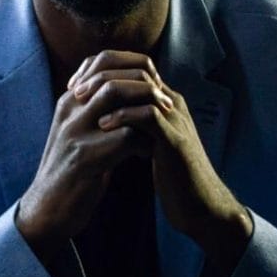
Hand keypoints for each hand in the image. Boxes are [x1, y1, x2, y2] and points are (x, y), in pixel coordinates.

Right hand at [14, 57, 167, 263]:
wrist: (48, 209)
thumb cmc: (71, 171)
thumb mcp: (77, 132)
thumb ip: (96, 111)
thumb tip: (129, 91)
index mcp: (69, 101)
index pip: (100, 61)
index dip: (132, 67)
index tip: (154, 84)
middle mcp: (70, 110)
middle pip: (111, 75)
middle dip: (145, 85)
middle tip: (166, 103)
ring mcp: (76, 132)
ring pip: (118, 97)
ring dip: (147, 109)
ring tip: (162, 125)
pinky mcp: (86, 158)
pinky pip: (126, 136)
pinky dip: (144, 142)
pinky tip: (148, 154)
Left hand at [69, 50, 253, 274]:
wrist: (201, 208)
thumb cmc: (175, 178)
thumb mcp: (153, 143)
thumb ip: (139, 126)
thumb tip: (110, 117)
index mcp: (165, 103)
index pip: (135, 68)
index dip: (104, 70)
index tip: (76, 85)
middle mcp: (173, 104)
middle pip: (137, 68)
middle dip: (102, 74)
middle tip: (75, 90)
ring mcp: (176, 120)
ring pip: (142, 85)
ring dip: (108, 90)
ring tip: (83, 102)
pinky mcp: (175, 141)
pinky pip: (148, 116)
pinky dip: (123, 116)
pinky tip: (103, 125)